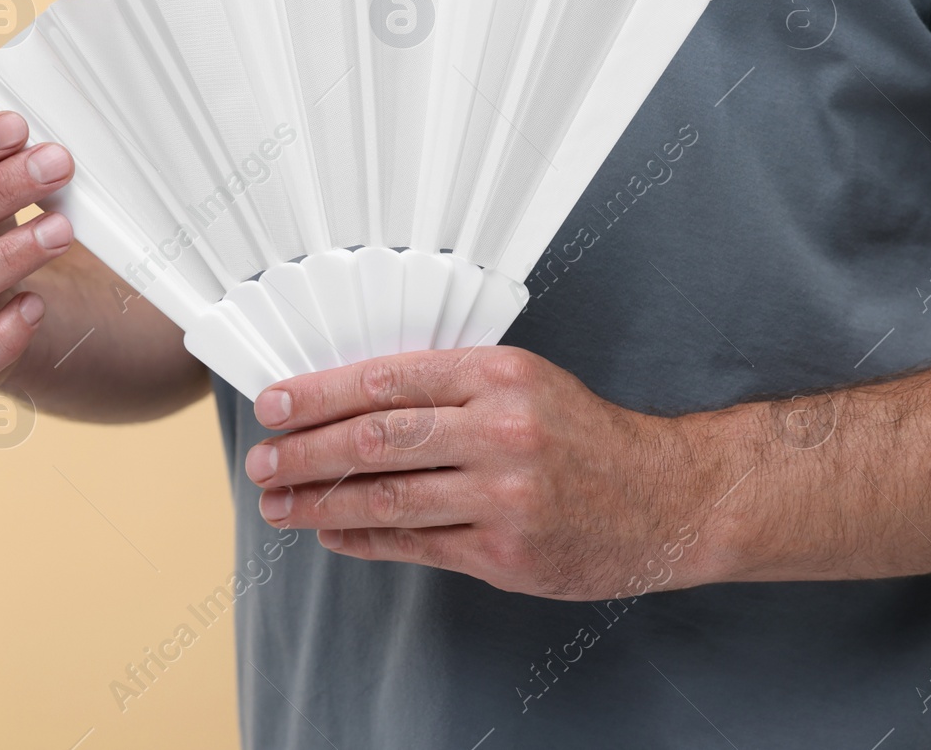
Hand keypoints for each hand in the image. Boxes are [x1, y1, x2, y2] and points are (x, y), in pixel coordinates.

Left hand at [243, 347, 720, 600]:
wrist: (669, 500)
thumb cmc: (586, 435)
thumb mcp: (524, 383)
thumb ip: (448, 386)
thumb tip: (351, 401)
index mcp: (499, 376)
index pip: (386, 380)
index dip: (319, 395)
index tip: (274, 405)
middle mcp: (501, 433)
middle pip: (376, 439)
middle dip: (304, 452)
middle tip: (261, 461)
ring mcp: (505, 497)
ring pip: (388, 498)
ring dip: (321, 503)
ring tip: (278, 504)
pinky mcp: (507, 554)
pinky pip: (416, 544)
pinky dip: (365, 539)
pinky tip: (332, 534)